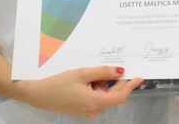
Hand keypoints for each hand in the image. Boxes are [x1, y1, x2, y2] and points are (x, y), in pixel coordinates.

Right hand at [16, 66, 141, 117]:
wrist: (38, 94)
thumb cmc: (59, 83)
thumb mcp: (83, 73)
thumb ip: (103, 72)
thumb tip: (121, 71)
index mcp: (95, 103)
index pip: (120, 96)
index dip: (131, 86)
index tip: (140, 77)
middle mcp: (94, 110)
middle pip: (112, 94)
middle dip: (112, 81)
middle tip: (105, 67)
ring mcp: (87, 111)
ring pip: (103, 94)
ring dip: (100, 83)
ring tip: (85, 75)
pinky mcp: (82, 109)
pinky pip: (95, 96)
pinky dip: (94, 87)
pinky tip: (83, 80)